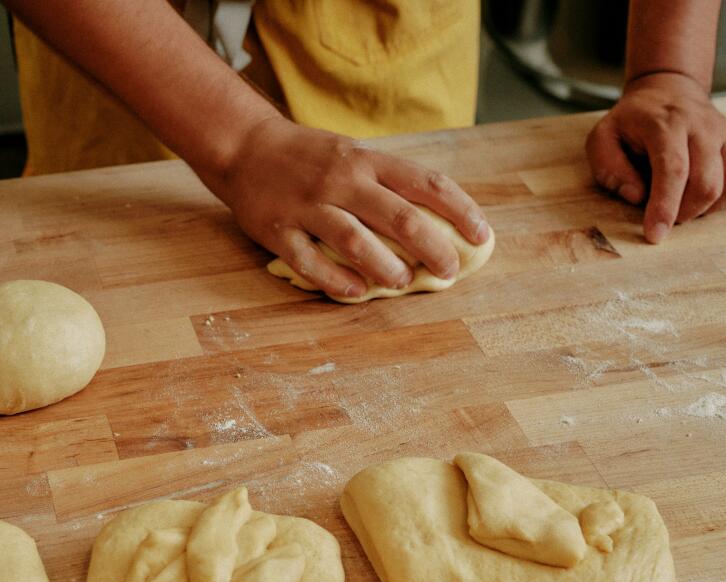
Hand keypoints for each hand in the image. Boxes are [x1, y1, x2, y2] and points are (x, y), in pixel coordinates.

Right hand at [200, 117, 490, 298]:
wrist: (244, 145)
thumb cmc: (308, 157)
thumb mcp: (352, 154)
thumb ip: (387, 183)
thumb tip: (436, 221)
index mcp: (367, 160)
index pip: (426, 183)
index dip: (460, 211)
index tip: (481, 236)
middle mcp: (342, 180)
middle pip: (399, 217)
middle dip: (433, 248)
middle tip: (449, 270)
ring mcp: (308, 206)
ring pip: (356, 241)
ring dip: (386, 267)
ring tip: (402, 283)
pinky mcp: (278, 230)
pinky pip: (310, 261)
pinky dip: (337, 281)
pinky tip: (357, 292)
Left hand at [586, 72, 725, 243]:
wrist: (670, 89)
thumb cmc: (632, 122)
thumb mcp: (603, 137)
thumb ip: (610, 167)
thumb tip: (637, 196)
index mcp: (666, 124)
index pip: (673, 170)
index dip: (665, 207)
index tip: (655, 235)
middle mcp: (703, 127)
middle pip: (708, 183)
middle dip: (686, 213)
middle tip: (668, 216)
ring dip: (711, 209)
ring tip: (688, 206)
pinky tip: (711, 198)